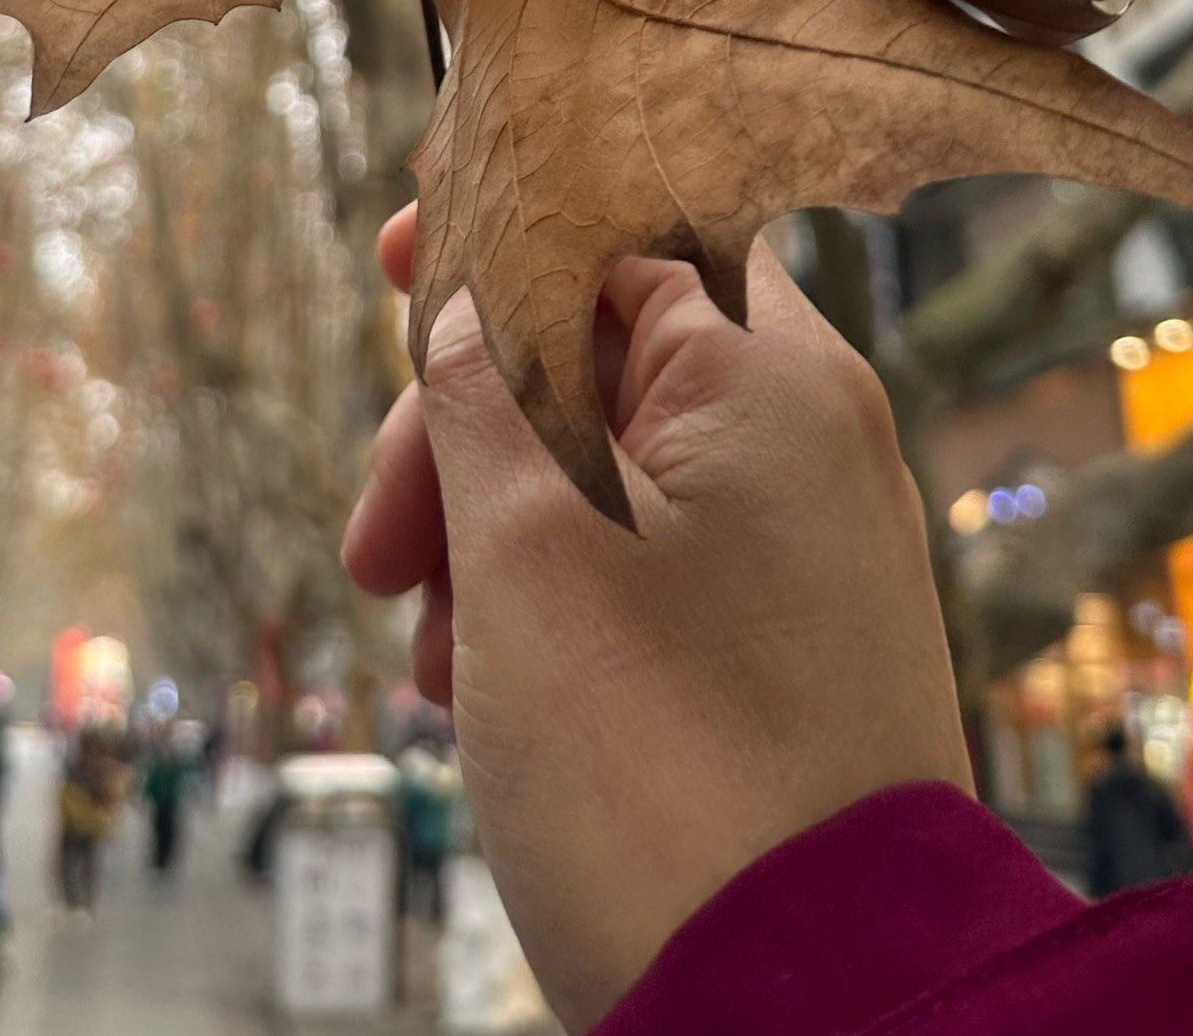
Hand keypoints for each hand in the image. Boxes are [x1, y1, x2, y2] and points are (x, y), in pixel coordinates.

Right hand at [342, 212, 970, 1030]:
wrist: (817, 1011)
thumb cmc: (660, 767)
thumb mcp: (524, 557)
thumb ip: (477, 400)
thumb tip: (462, 306)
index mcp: (770, 374)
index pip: (617, 234)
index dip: (493, 240)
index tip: (392, 258)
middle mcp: (813, 436)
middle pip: (599, 358)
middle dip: (462, 439)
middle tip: (375, 552)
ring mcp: (815, 544)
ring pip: (613, 472)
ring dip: (495, 537)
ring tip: (438, 664)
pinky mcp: (799, 641)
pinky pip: (657, 563)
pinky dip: (562, 599)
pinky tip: (490, 691)